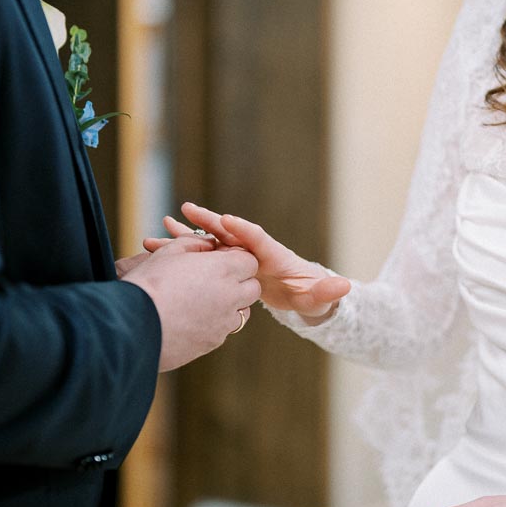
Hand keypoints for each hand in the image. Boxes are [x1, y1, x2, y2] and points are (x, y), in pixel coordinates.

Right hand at [120, 235, 260, 370]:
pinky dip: (215, 323)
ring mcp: (223, 323)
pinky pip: (224, 330)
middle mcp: (230, 297)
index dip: (236, 258)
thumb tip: (209, 246)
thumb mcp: (170, 252)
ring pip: (242, 312)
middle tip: (214, 278)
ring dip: (231, 304)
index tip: (218, 259)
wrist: (131, 326)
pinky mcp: (212, 343)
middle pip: (252, 287)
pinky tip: (191, 317)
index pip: (250, 261)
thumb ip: (196, 244)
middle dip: (239, 281)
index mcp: (223, 270)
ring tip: (202, 299)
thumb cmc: (148, 283)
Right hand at [144, 203, 350, 319]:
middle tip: (187, 209)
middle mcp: (252, 250)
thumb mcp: (319, 297)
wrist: (300, 295)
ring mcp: (238, 256)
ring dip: (188, 234)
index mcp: (273, 255)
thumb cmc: (310, 295)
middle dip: (209, 221)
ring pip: (210, 241)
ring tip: (163, 225)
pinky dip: (184, 250)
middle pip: (228, 232)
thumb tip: (345, 287)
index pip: (258, 238)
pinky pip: (203, 255)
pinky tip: (159, 247)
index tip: (227, 219)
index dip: (244, 229)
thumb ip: (327, 292)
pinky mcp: (227, 265)